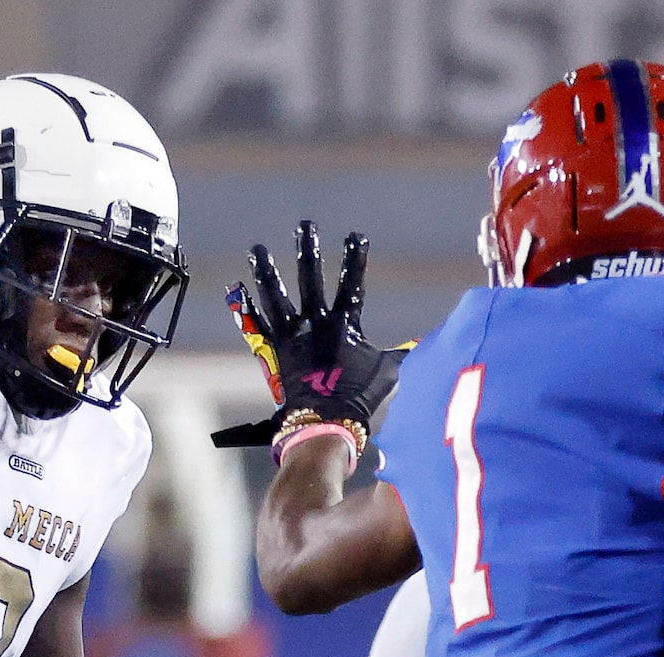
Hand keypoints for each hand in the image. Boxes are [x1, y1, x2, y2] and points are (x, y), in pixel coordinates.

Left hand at [211, 222, 412, 455]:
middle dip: (308, 251)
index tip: (355, 236)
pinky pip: (258, 325)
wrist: (326, 423)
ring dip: (266, 272)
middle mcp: (315, 325)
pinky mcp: (276, 352)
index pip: (351, 284)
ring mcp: (293, 337)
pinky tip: (237, 288)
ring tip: (256, 249)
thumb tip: (425, 345)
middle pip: (310, 280)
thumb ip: (400, 353)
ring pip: (276, 297)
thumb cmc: (359, 399)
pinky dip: (247, 307)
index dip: (354, 260)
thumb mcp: (387, 371)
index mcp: (344, 325)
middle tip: (304, 226)